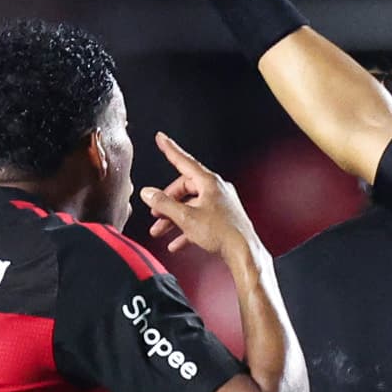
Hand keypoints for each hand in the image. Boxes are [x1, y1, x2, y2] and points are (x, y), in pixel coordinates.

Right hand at [142, 134, 264, 265]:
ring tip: (160, 230)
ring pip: (190, 206)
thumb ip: (164, 204)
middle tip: (155, 212)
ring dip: (173, 218)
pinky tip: (176, 243)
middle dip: (167, 202)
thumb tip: (148, 193)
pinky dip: (186, 229)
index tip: (161, 139)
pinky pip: (199, 220)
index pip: (184, 162)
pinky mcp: (222, 219)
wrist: (243, 252)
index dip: (170, 150)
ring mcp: (220, 204)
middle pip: (185, 189)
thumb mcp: (186, 217)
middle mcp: (216, 190)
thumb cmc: (222, 233)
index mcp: (209, 183)